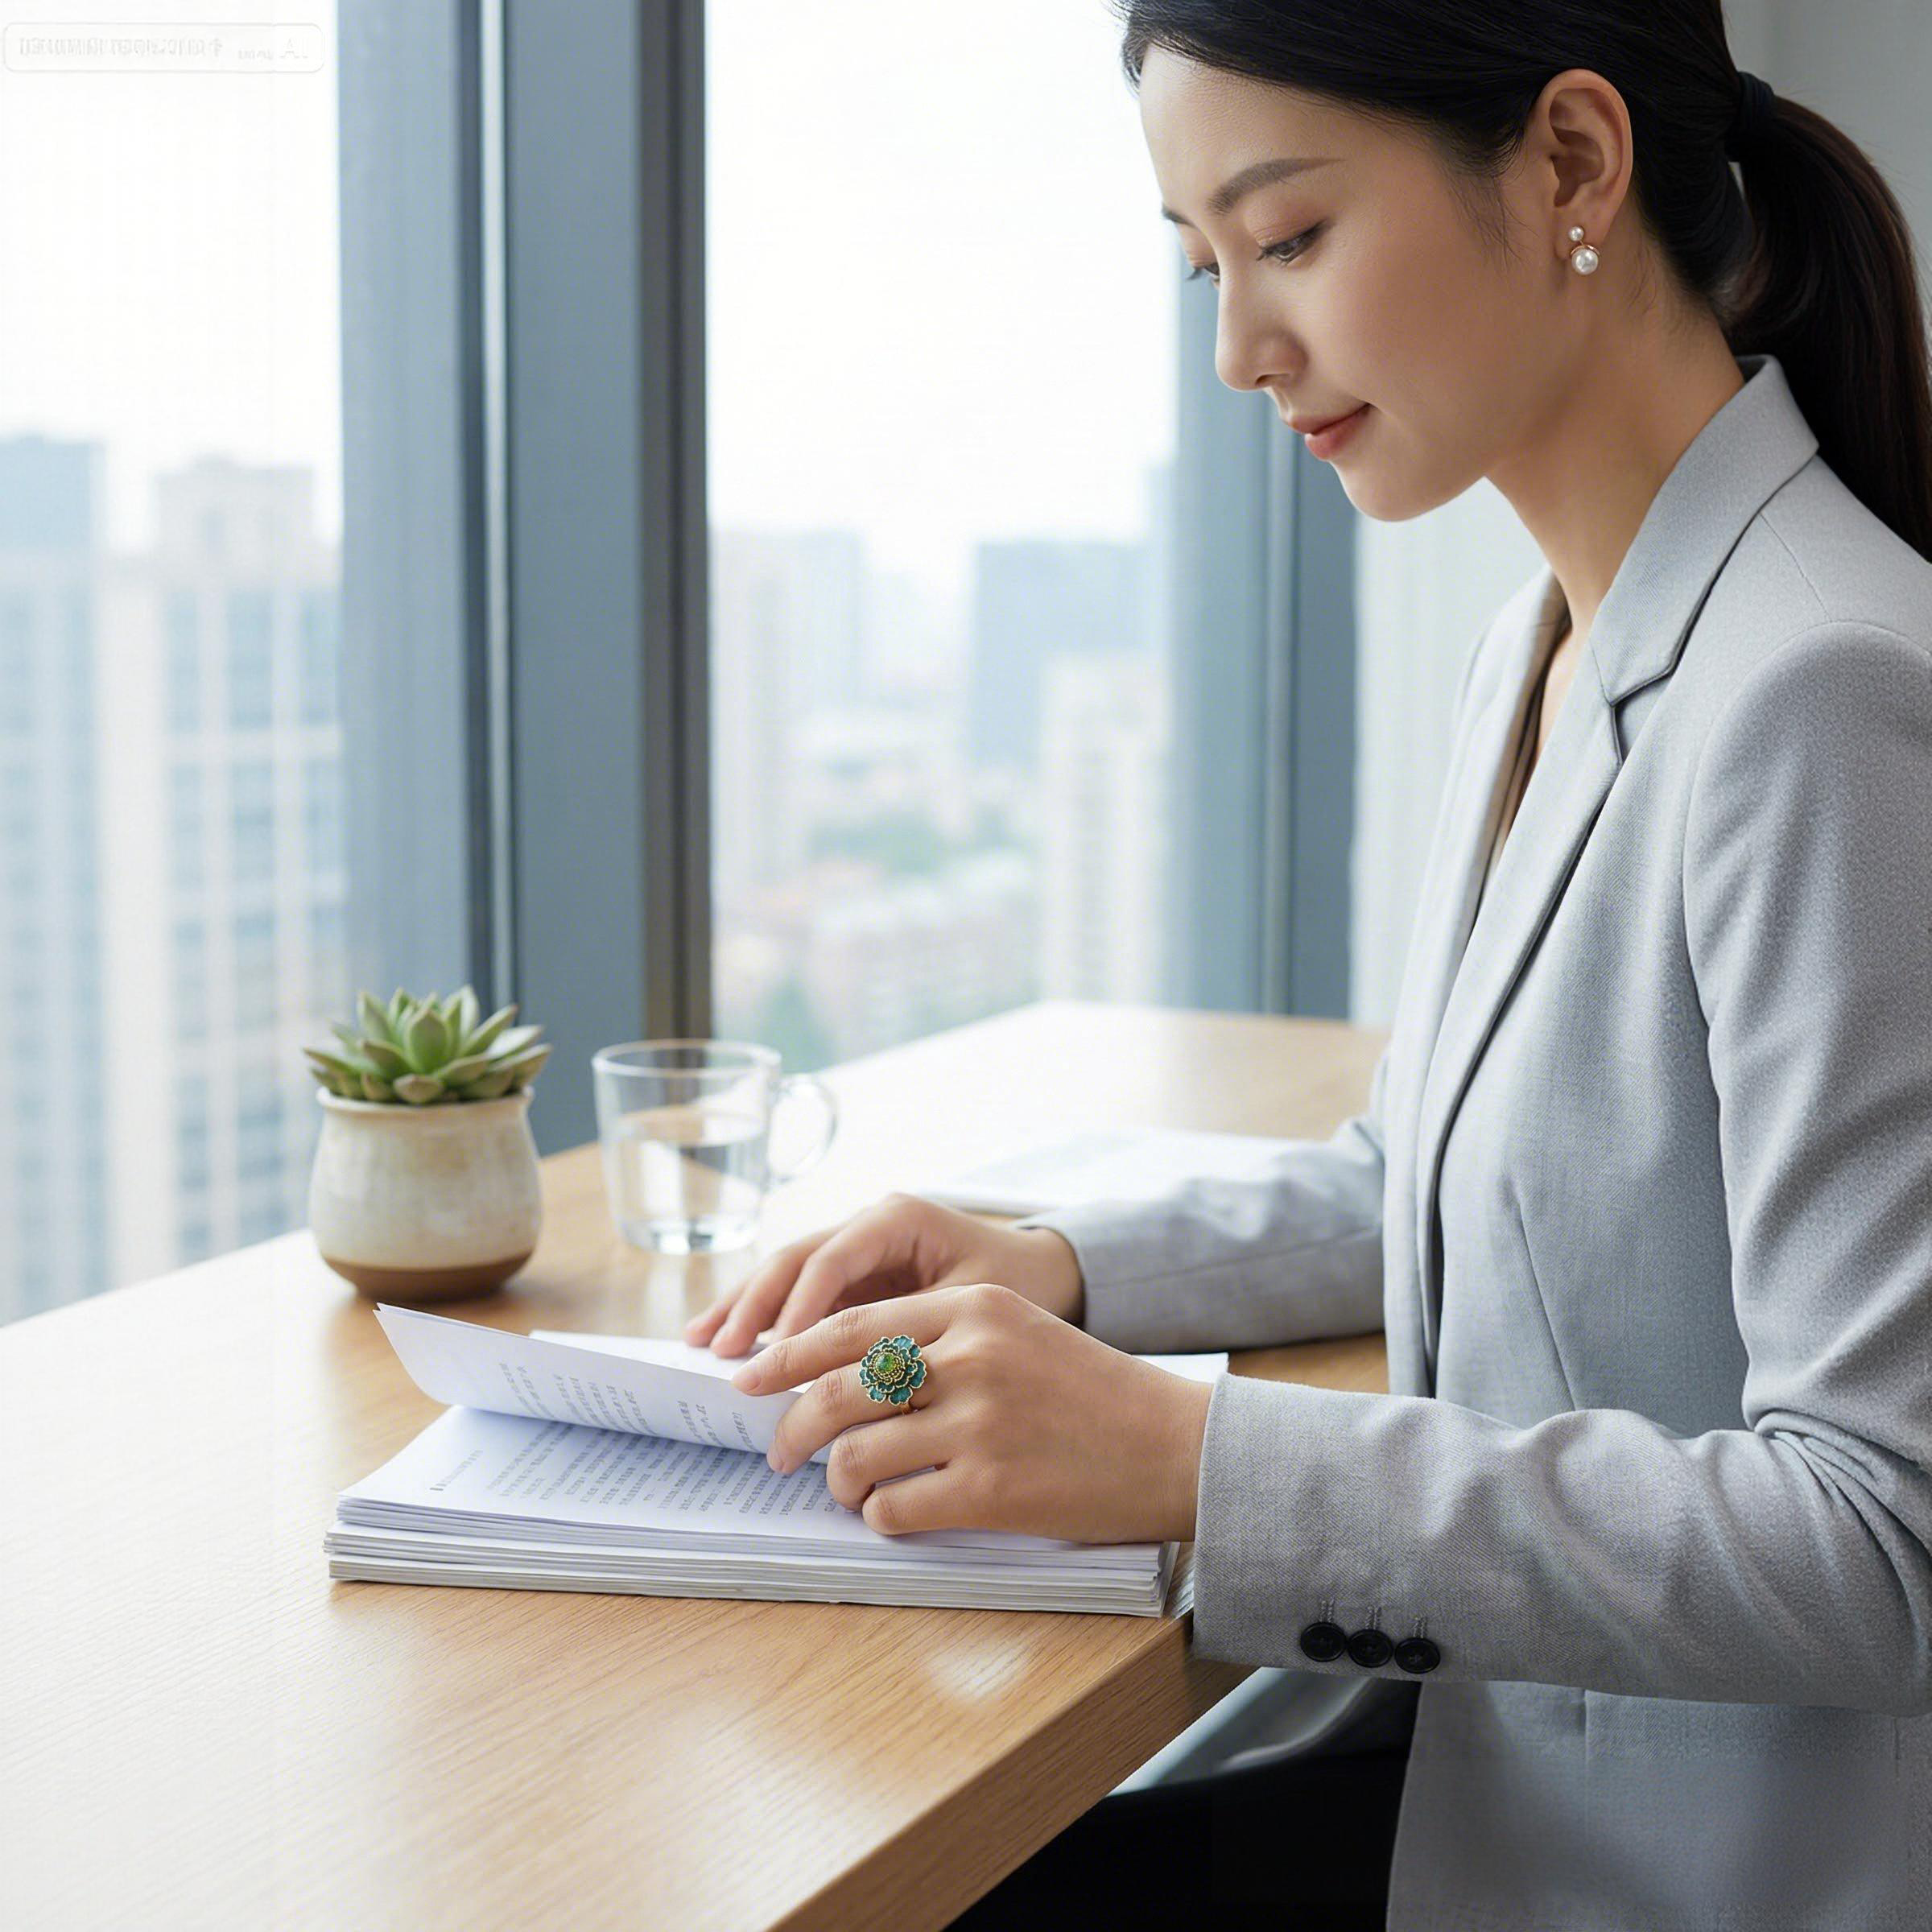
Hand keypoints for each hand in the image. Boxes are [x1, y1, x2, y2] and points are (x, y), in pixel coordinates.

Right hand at [684, 1192, 1084, 1355]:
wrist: (1047, 1274)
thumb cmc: (1020, 1288)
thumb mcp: (977, 1306)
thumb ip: (919, 1332)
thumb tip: (865, 1381)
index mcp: (898, 1219)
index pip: (834, 1260)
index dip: (800, 1306)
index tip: (777, 1351)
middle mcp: (868, 1225)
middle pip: (796, 1259)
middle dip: (755, 1304)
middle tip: (722, 1351)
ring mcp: (855, 1248)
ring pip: (786, 1273)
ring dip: (744, 1307)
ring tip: (701, 1342)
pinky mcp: (851, 1276)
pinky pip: (798, 1293)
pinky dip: (762, 1317)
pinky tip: (727, 1341)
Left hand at [729, 1282, 1213, 1544]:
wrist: (1175, 1446)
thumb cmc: (1092, 1394)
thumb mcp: (1019, 1333)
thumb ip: (942, 1340)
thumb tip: (846, 1375)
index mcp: (976, 1307)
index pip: (853, 1324)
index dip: (788, 1353)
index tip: (751, 1375)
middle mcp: (973, 1355)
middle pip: (840, 1387)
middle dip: (791, 1425)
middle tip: (778, 1450)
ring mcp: (981, 1422)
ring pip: (857, 1452)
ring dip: (838, 1479)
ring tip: (850, 1488)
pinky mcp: (991, 1487)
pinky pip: (895, 1507)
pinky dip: (881, 1517)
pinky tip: (896, 1514)